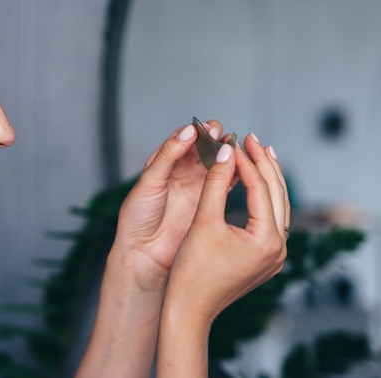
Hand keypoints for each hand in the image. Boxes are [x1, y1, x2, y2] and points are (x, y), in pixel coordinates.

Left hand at [111, 120, 227, 288]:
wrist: (145, 252)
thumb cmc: (138, 217)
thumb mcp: (149, 182)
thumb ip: (168, 156)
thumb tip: (188, 132)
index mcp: (164, 162)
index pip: (184, 138)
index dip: (197, 131)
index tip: (207, 129)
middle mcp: (182, 171)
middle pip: (204, 147)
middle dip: (215, 138)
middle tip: (223, 136)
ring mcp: (197, 185)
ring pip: (217, 162)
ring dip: (227, 153)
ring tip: (235, 147)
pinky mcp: (209, 200)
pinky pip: (226, 181)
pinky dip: (235, 172)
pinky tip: (242, 166)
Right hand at [165, 133, 288, 321]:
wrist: (188, 309)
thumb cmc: (192, 271)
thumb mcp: (203, 221)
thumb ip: (216, 183)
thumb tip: (227, 152)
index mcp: (267, 240)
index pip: (261, 189)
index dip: (247, 162)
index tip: (234, 140)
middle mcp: (279, 249)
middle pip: (278, 195)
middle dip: (265, 164)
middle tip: (252, 139)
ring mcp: (275, 256)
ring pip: (278, 206)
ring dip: (268, 179)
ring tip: (260, 153)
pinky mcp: (265, 258)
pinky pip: (271, 220)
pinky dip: (265, 198)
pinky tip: (257, 185)